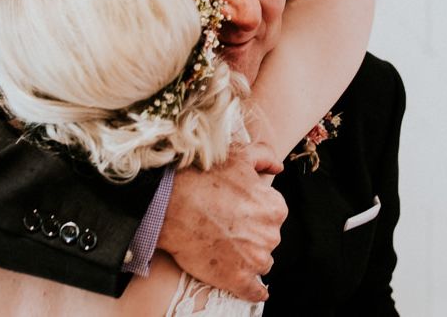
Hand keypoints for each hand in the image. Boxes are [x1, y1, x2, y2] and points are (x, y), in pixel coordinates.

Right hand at [157, 141, 286, 302]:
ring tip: (223, 243)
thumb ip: (264, 157)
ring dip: (247, 256)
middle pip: (266, 238)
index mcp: (274, 207)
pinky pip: (254, 291)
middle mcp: (270, 234)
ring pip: (260, 261)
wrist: (169, 203)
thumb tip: (277, 165)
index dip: (254, 210)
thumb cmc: (202, 177)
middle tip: (226, 224)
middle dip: (251, 233)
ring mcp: (255, 259)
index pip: (272, 213)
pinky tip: (244, 281)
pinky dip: (251, 288)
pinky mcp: (238, 280)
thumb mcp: (237, 156)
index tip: (237, 209)